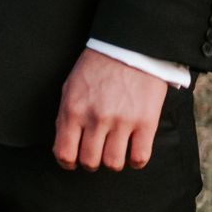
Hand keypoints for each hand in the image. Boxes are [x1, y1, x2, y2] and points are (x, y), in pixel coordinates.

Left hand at [53, 47, 168, 170]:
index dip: (68, 162)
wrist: (128, 48)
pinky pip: (139, 158)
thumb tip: (65, 142)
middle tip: (96, 153)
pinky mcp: (146, 123)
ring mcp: (122, 122)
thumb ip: (65, 115)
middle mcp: (96, 119)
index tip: (73, 161)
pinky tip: (133, 150)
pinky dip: (135, 161)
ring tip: (115, 150)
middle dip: (91, 162)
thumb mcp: (70, 88)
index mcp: (74, 110)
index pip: (65, 153)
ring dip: (113, 162)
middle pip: (90, 162)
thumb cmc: (97, 67)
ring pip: (113, 164)